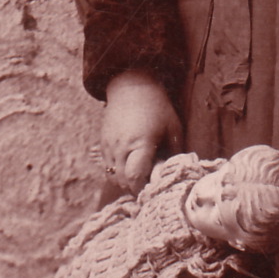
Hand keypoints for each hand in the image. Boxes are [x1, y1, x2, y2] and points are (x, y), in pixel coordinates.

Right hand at [102, 69, 181, 193]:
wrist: (132, 87)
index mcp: (141, 144)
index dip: (143, 189)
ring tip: (140, 177)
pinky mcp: (103, 143)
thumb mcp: (174, 128)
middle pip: (123, 181)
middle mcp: (121, 147)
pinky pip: (107, 167)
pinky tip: (130, 166)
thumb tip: (175, 174)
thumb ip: (175, 153)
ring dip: (126, 182)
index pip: (135, 177)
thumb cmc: (158, 107)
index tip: (153, 191)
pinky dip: (118, 172)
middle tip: (149, 187)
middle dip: (135, 189)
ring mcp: (109, 146)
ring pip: (113, 176)